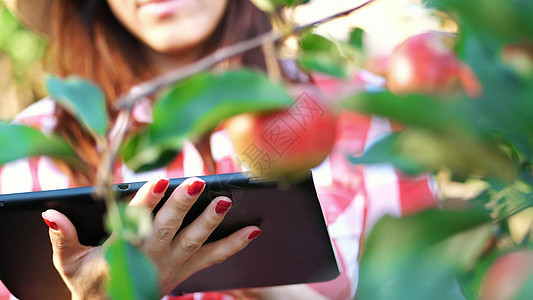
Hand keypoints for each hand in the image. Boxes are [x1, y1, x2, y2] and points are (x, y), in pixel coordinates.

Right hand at [41, 177, 261, 298]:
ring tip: (227, 202)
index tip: (160, 179)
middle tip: (198, 182)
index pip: (134, 220)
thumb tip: (51, 214)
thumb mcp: (69, 262)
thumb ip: (62, 237)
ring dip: (211, 222)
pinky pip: (214, 258)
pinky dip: (235, 245)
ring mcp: (173, 263)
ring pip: (194, 241)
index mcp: (123, 248)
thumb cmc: (90, 281)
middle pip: (168, 226)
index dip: (147, 199)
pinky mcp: (188, 269)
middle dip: (183, 204)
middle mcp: (152, 255)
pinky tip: (255, 230)